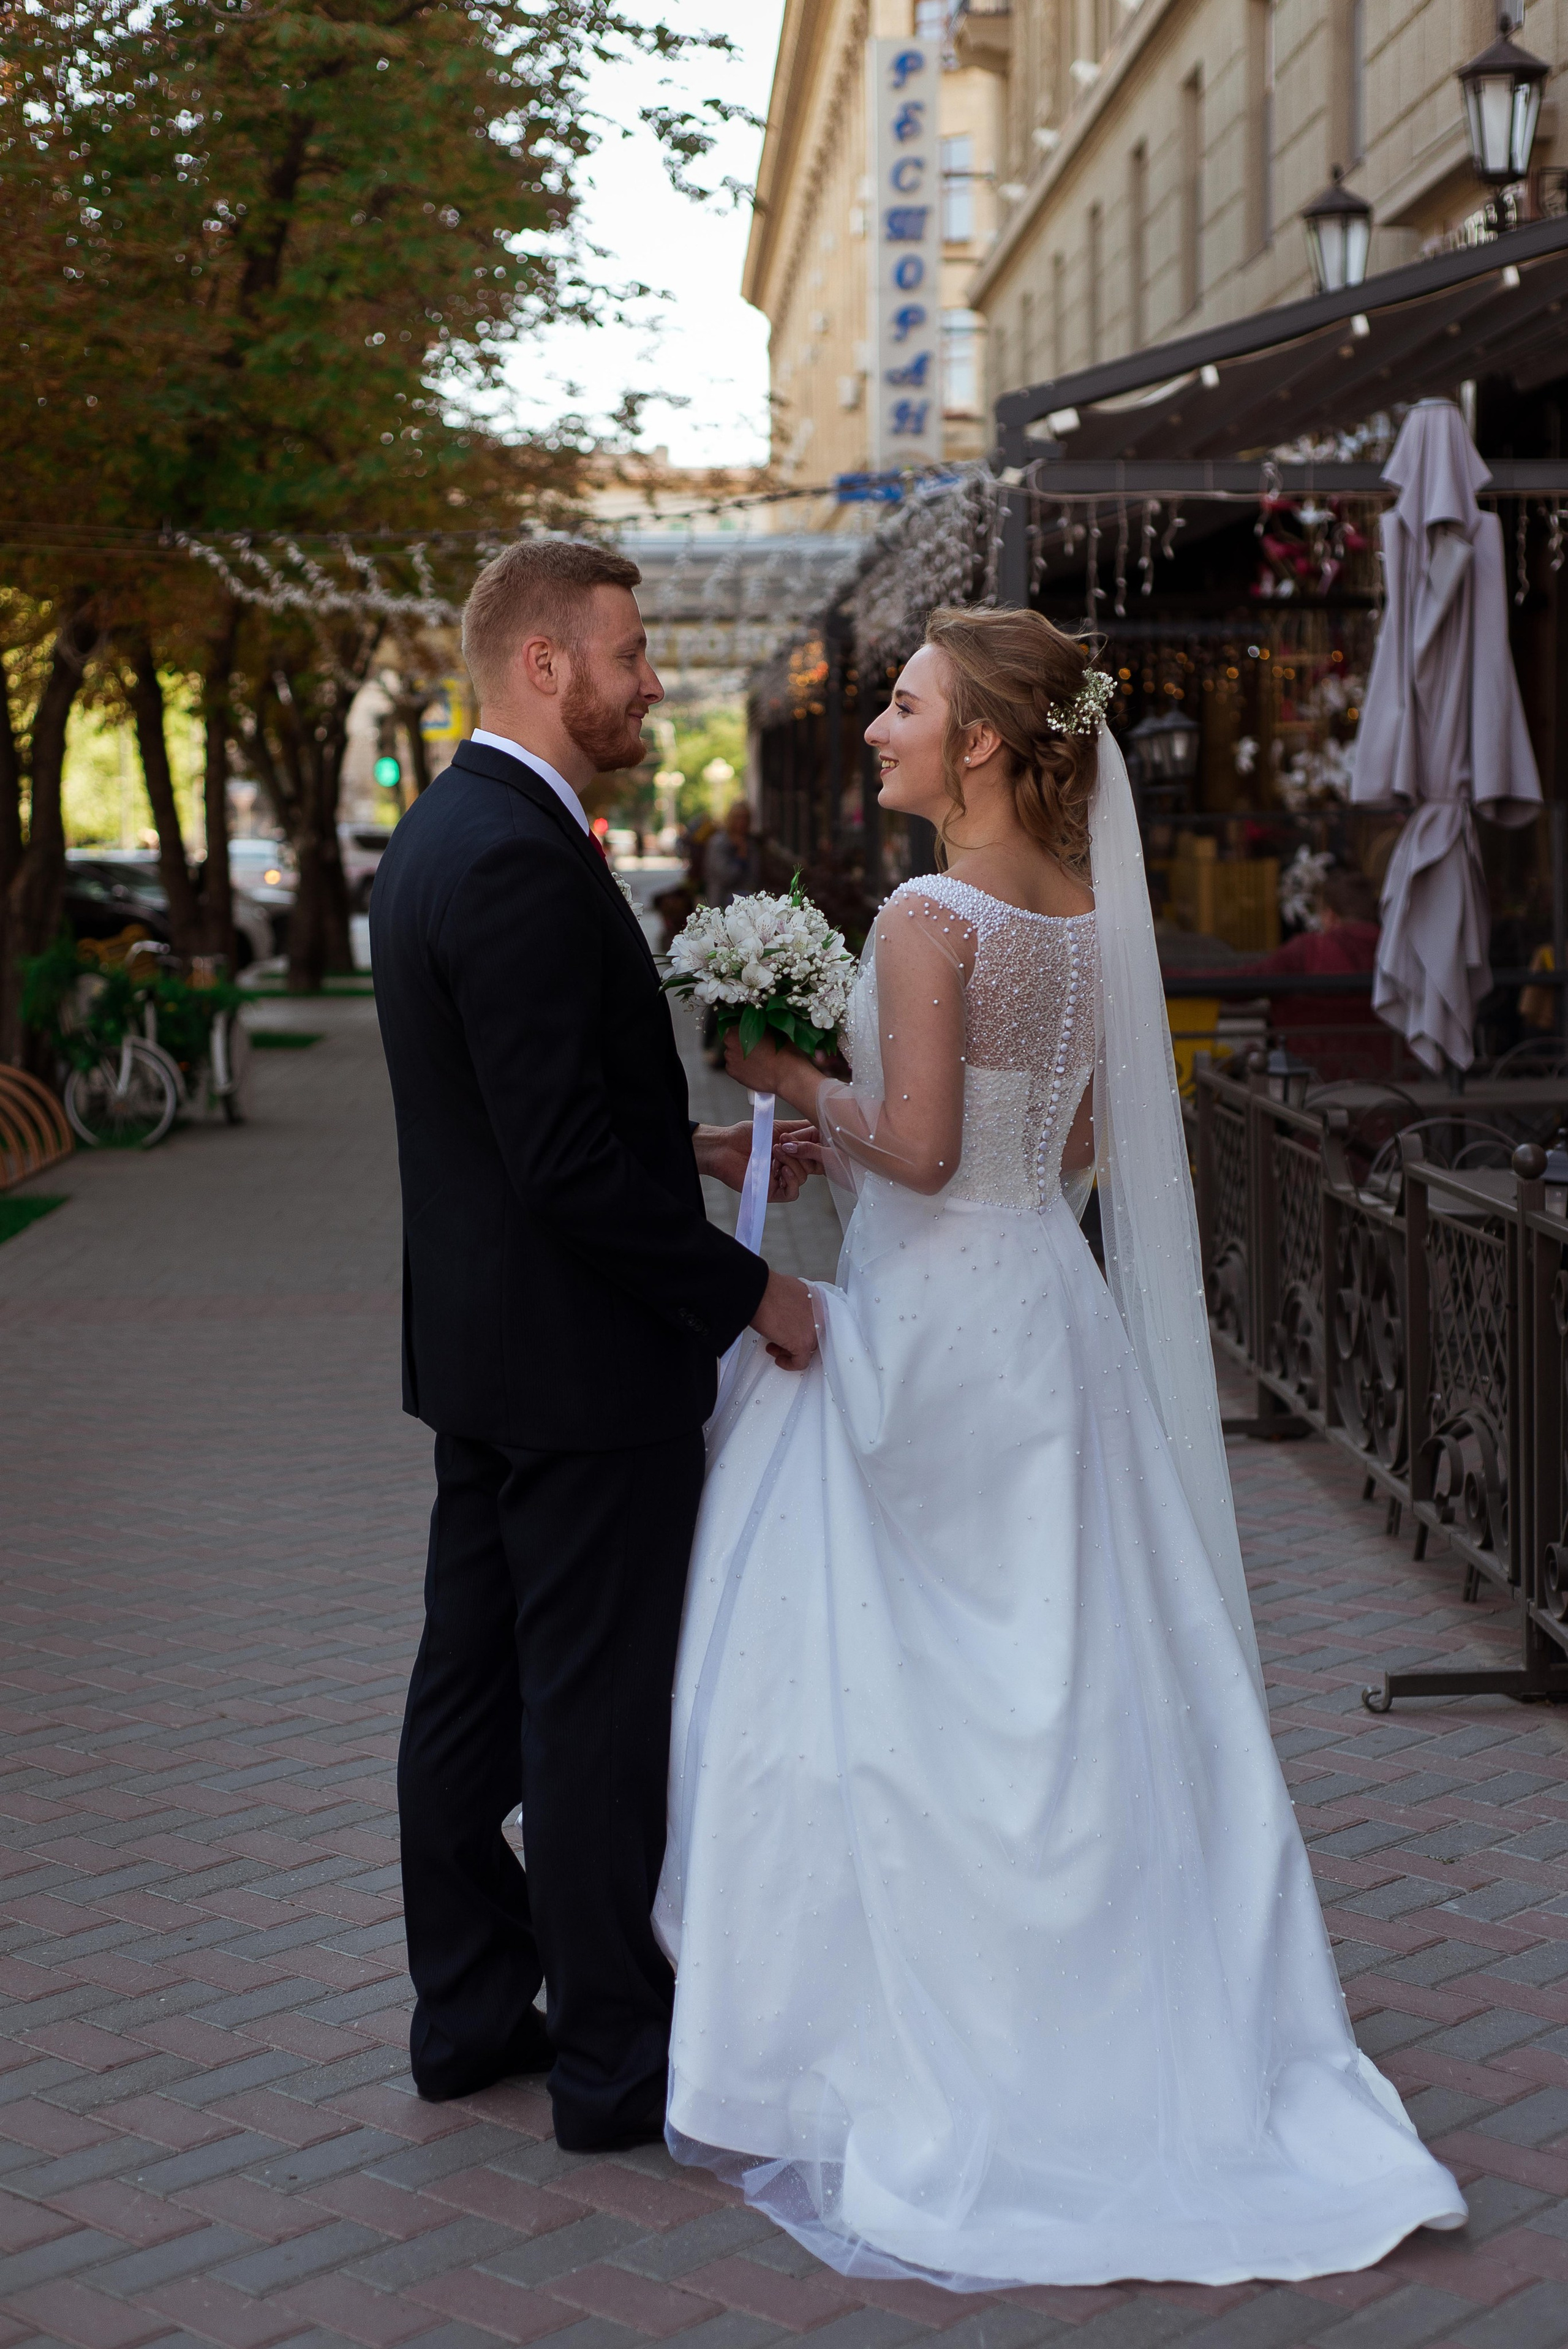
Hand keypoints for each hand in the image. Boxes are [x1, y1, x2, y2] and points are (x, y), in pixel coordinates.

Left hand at [693, 1120, 815, 1201]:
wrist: (725, 1146)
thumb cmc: (746, 1135)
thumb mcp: (779, 1127)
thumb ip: (801, 1128)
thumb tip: (823, 1123)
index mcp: (793, 1152)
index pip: (816, 1153)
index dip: (818, 1147)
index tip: (814, 1137)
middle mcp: (789, 1166)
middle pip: (813, 1166)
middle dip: (803, 1152)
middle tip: (786, 1141)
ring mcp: (781, 1180)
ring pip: (803, 1177)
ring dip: (792, 1162)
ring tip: (776, 1151)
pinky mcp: (772, 1192)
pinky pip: (793, 1193)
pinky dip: (792, 1181)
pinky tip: (782, 1170)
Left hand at [722, 1025, 818, 1109]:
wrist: (786, 1072)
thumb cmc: (782, 1050)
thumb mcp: (772, 1027)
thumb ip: (759, 1023)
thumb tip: (757, 1021)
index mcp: (736, 1029)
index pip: (733, 1026)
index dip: (743, 1030)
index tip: (750, 1034)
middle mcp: (729, 1044)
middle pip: (731, 1041)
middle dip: (741, 1043)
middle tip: (756, 1047)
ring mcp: (730, 1060)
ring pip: (733, 1055)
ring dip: (741, 1056)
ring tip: (757, 1059)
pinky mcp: (733, 1073)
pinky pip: (734, 1068)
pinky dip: (741, 1068)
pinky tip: (755, 1068)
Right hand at [750, 1268, 816, 1370]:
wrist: (757, 1292)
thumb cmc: (766, 1290)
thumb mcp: (789, 1291)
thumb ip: (796, 1302)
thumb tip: (789, 1310)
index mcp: (817, 1300)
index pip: (816, 1320)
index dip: (801, 1328)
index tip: (791, 1331)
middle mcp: (819, 1315)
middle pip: (811, 1335)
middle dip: (794, 1339)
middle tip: (781, 1340)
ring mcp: (813, 1330)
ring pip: (807, 1348)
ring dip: (790, 1351)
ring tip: (776, 1348)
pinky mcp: (803, 1344)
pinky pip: (801, 1362)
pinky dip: (789, 1364)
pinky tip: (780, 1359)